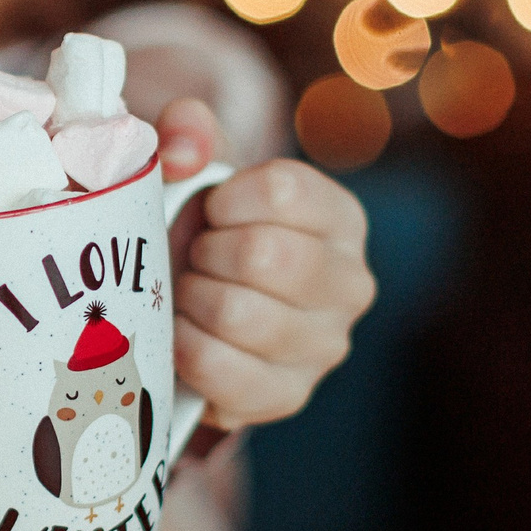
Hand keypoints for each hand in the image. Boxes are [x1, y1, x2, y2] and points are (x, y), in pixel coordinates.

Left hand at [153, 99, 374, 429]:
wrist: (195, 313)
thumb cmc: (205, 233)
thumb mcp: (201, 170)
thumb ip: (189, 134)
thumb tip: (179, 148)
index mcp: (340, 219)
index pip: (281, 190)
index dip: (223, 199)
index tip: (211, 211)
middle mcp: (351, 283)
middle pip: (263, 255)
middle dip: (206, 253)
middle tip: (195, 259)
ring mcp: (325, 346)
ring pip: (237, 314)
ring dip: (190, 300)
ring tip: (188, 295)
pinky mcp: (287, 396)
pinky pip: (221, 370)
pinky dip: (184, 348)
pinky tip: (181, 335)